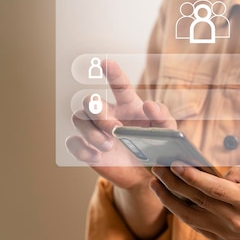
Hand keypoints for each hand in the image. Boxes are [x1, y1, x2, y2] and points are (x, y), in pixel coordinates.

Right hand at [66, 59, 176, 188]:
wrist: (147, 176)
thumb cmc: (157, 149)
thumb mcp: (167, 133)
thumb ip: (164, 118)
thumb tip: (148, 104)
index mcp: (129, 105)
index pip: (119, 84)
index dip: (112, 72)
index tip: (105, 63)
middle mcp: (109, 114)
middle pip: (91, 101)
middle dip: (99, 113)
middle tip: (115, 129)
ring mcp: (96, 131)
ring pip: (78, 118)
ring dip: (91, 132)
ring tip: (108, 146)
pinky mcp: (87, 150)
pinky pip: (72, 142)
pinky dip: (81, 148)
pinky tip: (96, 157)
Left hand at [151, 162, 239, 239]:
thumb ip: (239, 170)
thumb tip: (213, 175)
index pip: (213, 188)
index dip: (192, 176)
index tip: (174, 163)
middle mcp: (234, 220)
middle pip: (196, 201)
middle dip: (172, 183)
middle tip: (157, 167)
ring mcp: (227, 235)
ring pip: (190, 218)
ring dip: (169, 200)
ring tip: (155, 183)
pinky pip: (197, 226)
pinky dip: (182, 213)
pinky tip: (171, 199)